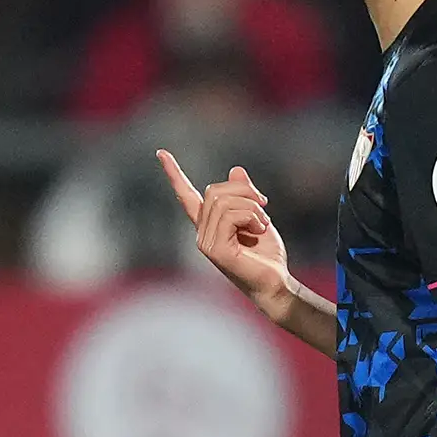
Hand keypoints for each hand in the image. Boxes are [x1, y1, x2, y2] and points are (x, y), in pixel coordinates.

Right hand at [157, 150, 291, 312]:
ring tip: (263, 223)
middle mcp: (202, 233)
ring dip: (251, 207)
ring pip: (223, 201)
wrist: (276, 283)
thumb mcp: (258, 216)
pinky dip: (252, 217)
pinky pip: (231, 216)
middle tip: (264, 205)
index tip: (161, 152)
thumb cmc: (266, 255)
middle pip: (214, 190)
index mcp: (209, 224)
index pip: (186, 196)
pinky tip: (259, 230)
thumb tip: (235, 169)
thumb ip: (245, 195)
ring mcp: (205, 243)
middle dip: (244, 191)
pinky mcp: (214, 250)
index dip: (173, 173)